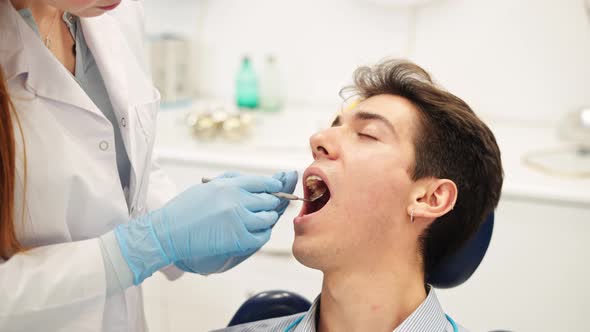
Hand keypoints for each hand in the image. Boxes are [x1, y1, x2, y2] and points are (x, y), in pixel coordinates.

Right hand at [114, 174, 282, 283]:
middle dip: (271, 203)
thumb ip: (231, 182)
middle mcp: (237, 200)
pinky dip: (262, 234)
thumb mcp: (208, 187)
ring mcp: (239, 220)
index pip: (262, 182)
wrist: (168, 232)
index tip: (277, 188)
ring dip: (267, 219)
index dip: (273, 186)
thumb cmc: (185, 209)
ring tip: (260, 220)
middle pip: (269, 200)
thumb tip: (254, 183)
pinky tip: (256, 233)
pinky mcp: (238, 239)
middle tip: (269, 207)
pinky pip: (261, 236)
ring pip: (268, 218)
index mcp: (229, 185)